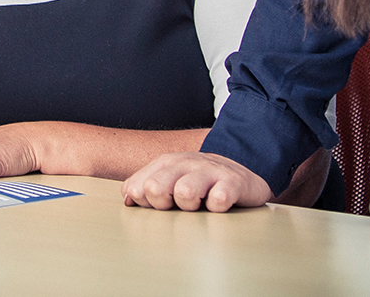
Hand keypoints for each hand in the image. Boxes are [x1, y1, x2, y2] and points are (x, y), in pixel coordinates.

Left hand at [122, 151, 272, 211]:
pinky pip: (218, 200)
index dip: (145, 203)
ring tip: (200, 204)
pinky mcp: (233, 181)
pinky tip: (220, 204)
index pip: (136, 187)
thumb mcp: (171, 179)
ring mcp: (209, 170)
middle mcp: (184, 162)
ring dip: (192, 206)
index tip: (161, 205)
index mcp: (165, 163)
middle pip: (154, 188)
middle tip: (180, 205)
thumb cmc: (201, 182)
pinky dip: (217, 208)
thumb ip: (145, 187)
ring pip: (184, 193)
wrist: (242, 175)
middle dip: (164, 205)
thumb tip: (128, 200)